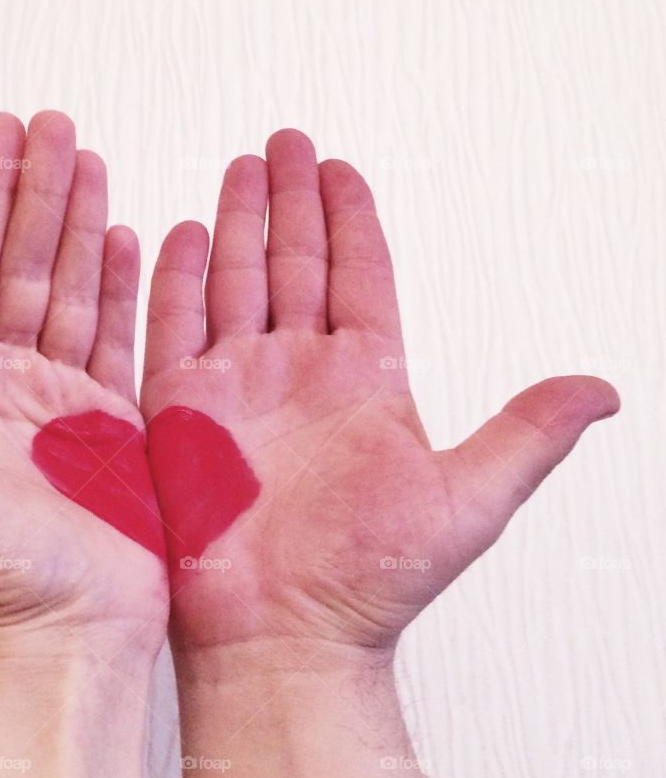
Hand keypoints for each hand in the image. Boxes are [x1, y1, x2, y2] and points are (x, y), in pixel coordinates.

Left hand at [0, 111, 166, 658]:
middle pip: (25, 262)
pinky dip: (126, 284)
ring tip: (92, 166)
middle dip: (40, 190)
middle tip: (55, 128)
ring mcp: (64, 399)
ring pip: (74, 288)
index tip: (3, 138)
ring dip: (81, 224)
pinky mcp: (115, 421)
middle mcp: (6, 382)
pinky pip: (120, 334)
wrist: (66, 633)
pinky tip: (128, 243)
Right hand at [142, 128, 617, 656]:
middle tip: (285, 145)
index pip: (358, 274)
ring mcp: (237, 385)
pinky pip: (177, 328)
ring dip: (239, 222)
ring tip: (241, 171)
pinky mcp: (182, 409)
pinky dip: (178, 280)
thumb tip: (601, 391)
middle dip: (290, 199)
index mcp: (364, 379)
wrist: (285, 633)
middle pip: (295, 262)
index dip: (351, 218)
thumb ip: (527, 434)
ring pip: (237, 280)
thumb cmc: (367, 580)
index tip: (341, 169)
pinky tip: (183, 235)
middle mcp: (298, 371)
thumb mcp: (467, 501)